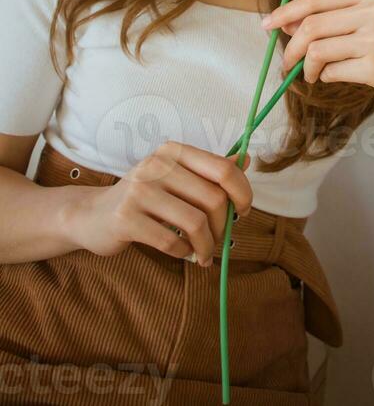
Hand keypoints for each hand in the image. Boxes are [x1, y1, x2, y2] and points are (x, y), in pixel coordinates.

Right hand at [66, 140, 253, 266]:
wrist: (93, 215)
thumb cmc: (145, 198)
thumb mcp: (176, 177)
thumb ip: (209, 171)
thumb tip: (247, 160)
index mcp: (174, 152)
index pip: (223, 169)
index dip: (243, 193)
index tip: (244, 212)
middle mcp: (157, 165)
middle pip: (214, 199)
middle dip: (224, 227)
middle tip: (220, 242)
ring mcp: (139, 190)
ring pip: (195, 223)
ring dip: (207, 246)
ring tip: (204, 254)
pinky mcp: (126, 218)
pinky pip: (171, 241)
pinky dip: (184, 253)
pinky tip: (183, 254)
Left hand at [264, 0, 373, 108]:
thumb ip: (339, 15)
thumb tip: (289, 21)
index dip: (287, 11)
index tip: (268, 24)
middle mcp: (373, 11)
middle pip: (311, 24)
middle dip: (291, 45)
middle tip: (286, 61)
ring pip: (316, 49)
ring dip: (306, 66)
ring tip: (310, 74)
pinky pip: (331, 71)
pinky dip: (324, 76)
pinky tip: (331, 78)